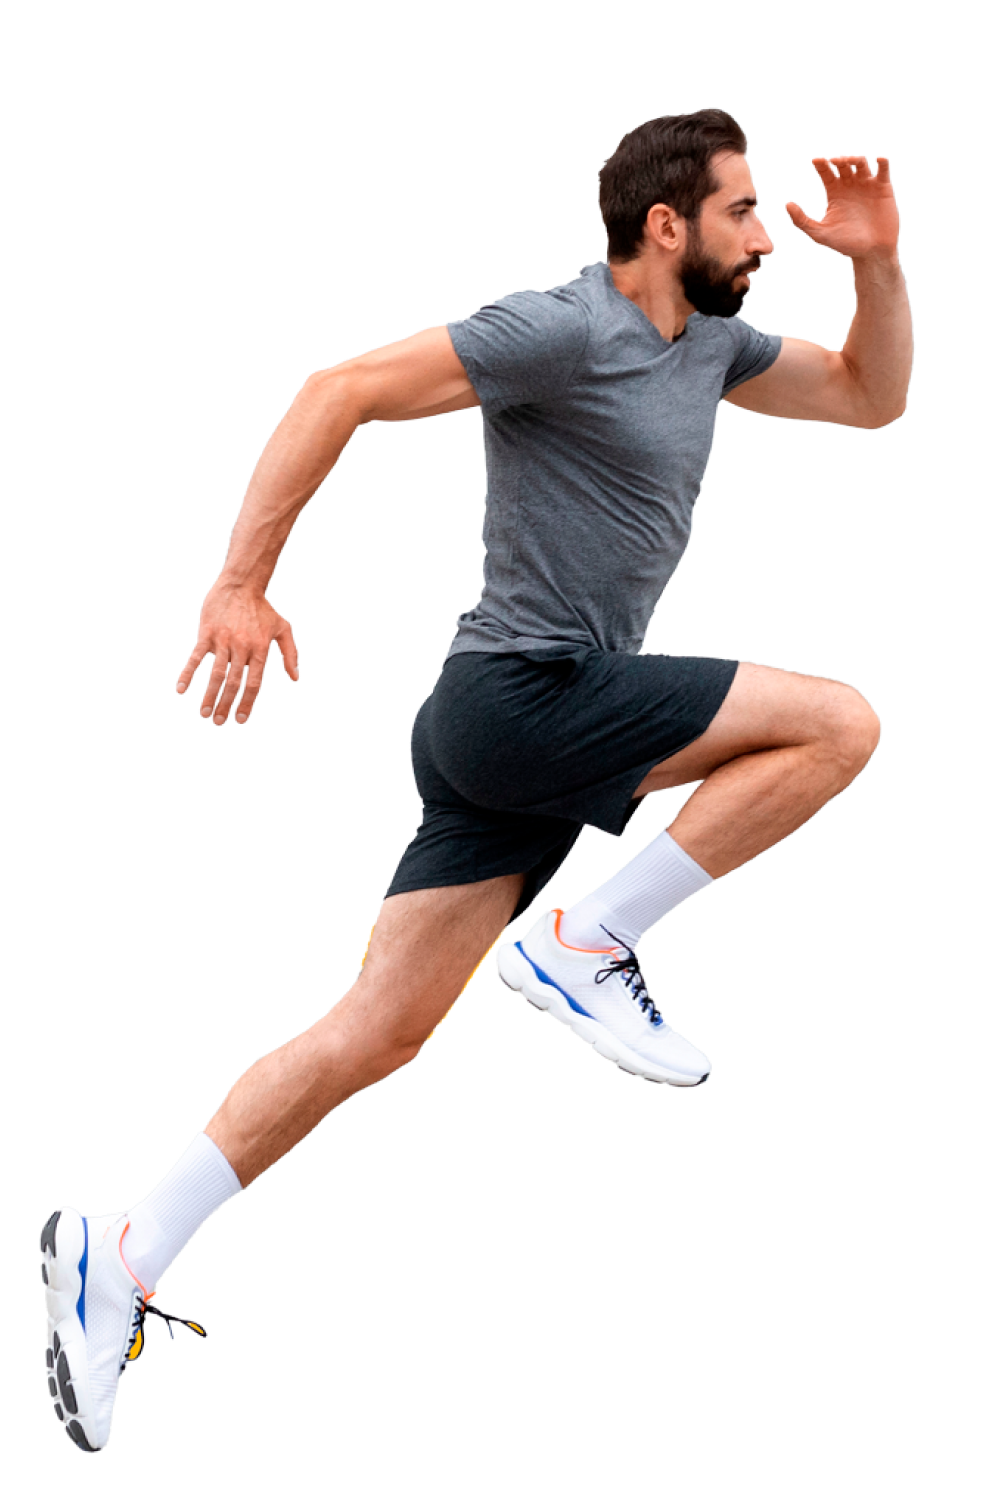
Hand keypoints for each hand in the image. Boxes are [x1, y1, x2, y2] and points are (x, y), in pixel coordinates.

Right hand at [175, 579, 299, 725]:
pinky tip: (180, 689)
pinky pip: (195, 657)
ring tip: (203, 713)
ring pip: (215, 674)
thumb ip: (290, 654)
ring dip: (208, 696)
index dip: (247, 703)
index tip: (240, 720)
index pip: (253, 683)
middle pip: (233, 683)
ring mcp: (223, 640)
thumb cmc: (262, 608)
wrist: (241, 583)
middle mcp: (242, 647)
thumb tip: (295, 678)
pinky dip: (187, 673)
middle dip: (225, 705)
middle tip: (218, 723)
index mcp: (259, 649)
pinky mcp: (207, 633)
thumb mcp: (282, 628)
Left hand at [785, 155, 898, 260]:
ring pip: (860, 162)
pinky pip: (884, 169)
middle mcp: (850, 185)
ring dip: (854, 158)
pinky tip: (878, 159)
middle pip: (842, 163)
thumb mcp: (820, 234)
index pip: (825, 172)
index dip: (820, 163)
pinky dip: (882, 162)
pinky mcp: (884, 187)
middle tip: (832, 161)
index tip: (816, 160)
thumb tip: (787, 204)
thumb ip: (801, 221)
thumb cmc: (845, 244)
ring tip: (848, 161)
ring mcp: (867, 184)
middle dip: (837, 159)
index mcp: (834, 192)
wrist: (871, 253)